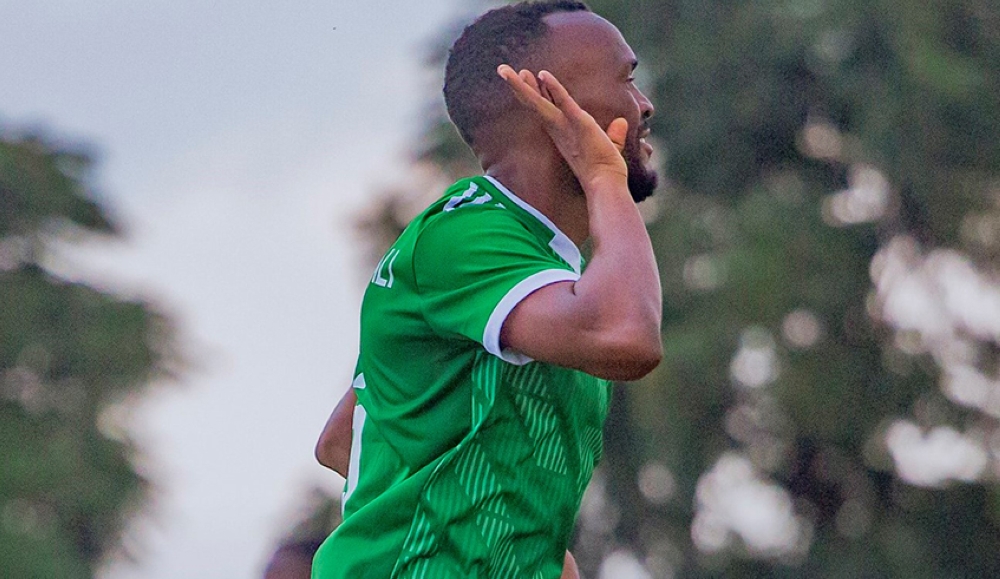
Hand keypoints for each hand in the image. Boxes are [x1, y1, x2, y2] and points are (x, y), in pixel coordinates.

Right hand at [497, 64, 627, 191]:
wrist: (605, 184)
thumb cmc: (605, 170)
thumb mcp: (610, 146)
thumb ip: (614, 133)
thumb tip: (621, 123)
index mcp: (562, 132)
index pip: (544, 108)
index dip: (534, 92)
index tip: (525, 77)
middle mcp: (558, 128)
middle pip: (535, 104)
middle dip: (519, 87)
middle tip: (503, 70)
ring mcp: (565, 126)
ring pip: (539, 102)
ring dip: (523, 86)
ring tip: (505, 71)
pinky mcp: (579, 123)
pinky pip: (564, 102)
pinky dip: (554, 88)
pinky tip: (542, 74)